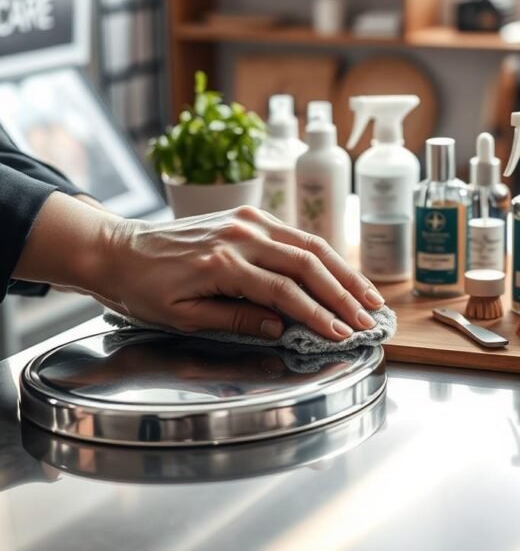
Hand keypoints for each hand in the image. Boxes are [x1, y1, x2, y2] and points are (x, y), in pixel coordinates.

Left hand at [104, 205, 384, 340]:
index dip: (319, 315)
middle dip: (343, 294)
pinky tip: (340, 273)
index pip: (285, 292)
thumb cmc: (143, 290)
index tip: (343, 335)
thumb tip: (282, 328)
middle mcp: (240, 234)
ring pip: (308, 244)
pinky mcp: (246, 215)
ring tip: (369, 297)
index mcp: (222, 263)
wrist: (118, 250)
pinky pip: (293, 234)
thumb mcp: (182, 318)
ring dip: (342, 271)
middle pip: (307, 262)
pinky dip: (322, 255)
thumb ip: (235, 319)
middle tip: (369, 319)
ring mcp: (245, 219)